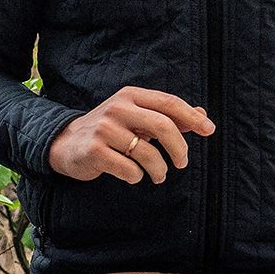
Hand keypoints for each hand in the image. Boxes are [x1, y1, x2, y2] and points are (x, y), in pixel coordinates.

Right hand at [47, 87, 214, 185]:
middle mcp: (117, 108)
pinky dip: (136, 177)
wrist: (65, 143)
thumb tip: (202, 114)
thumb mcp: (135, 116)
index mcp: (129, 96)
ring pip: (148, 153)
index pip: (168, 103)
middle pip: (163, 126)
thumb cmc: (108, 130)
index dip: (192, 117)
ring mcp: (104, 130)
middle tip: (183, 163)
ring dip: (160, 170)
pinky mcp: (94, 151)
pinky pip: (129, 170)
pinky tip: (132, 175)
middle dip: (179, 148)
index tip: (209, 130)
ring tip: (159, 175)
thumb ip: (166, 115)